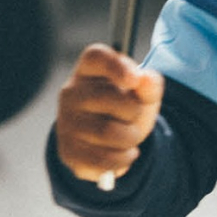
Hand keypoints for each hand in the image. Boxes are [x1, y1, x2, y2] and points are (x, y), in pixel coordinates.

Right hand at [56, 45, 163, 183]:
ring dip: (130, 138)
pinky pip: (102, 159)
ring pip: (108, 132)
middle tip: (134, 117)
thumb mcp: (142, 94)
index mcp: (88, 70)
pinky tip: (124, 154)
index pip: (96, 57)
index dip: (115, 66)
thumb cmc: (124, 107)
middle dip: (134, 112)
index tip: (134, 79)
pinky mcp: (68, 151)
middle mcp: (71, 92)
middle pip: (110, 99)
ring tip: (130, 137)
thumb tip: (146, 80)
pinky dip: (122, 160)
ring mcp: (66, 123)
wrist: (109, 139)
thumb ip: (150, 85)